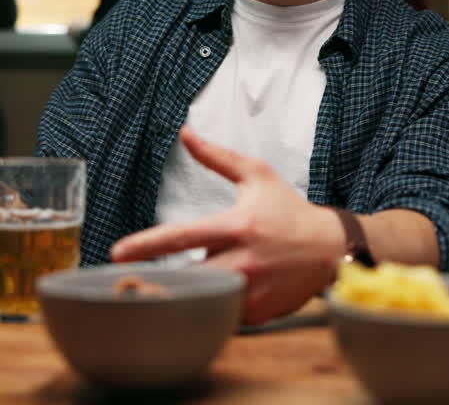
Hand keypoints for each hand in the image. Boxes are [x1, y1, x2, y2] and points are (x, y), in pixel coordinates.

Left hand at [110, 127, 344, 324]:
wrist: (331, 247)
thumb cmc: (290, 211)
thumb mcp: (257, 176)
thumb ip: (217, 158)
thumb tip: (186, 134)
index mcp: (236, 226)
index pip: (182, 236)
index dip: (145, 245)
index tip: (117, 253)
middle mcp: (242, 260)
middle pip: (186, 277)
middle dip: (164, 280)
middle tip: (145, 279)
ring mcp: (251, 291)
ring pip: (204, 300)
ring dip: (191, 293)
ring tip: (187, 284)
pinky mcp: (259, 313)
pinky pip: (224, 315)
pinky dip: (215, 306)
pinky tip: (219, 294)